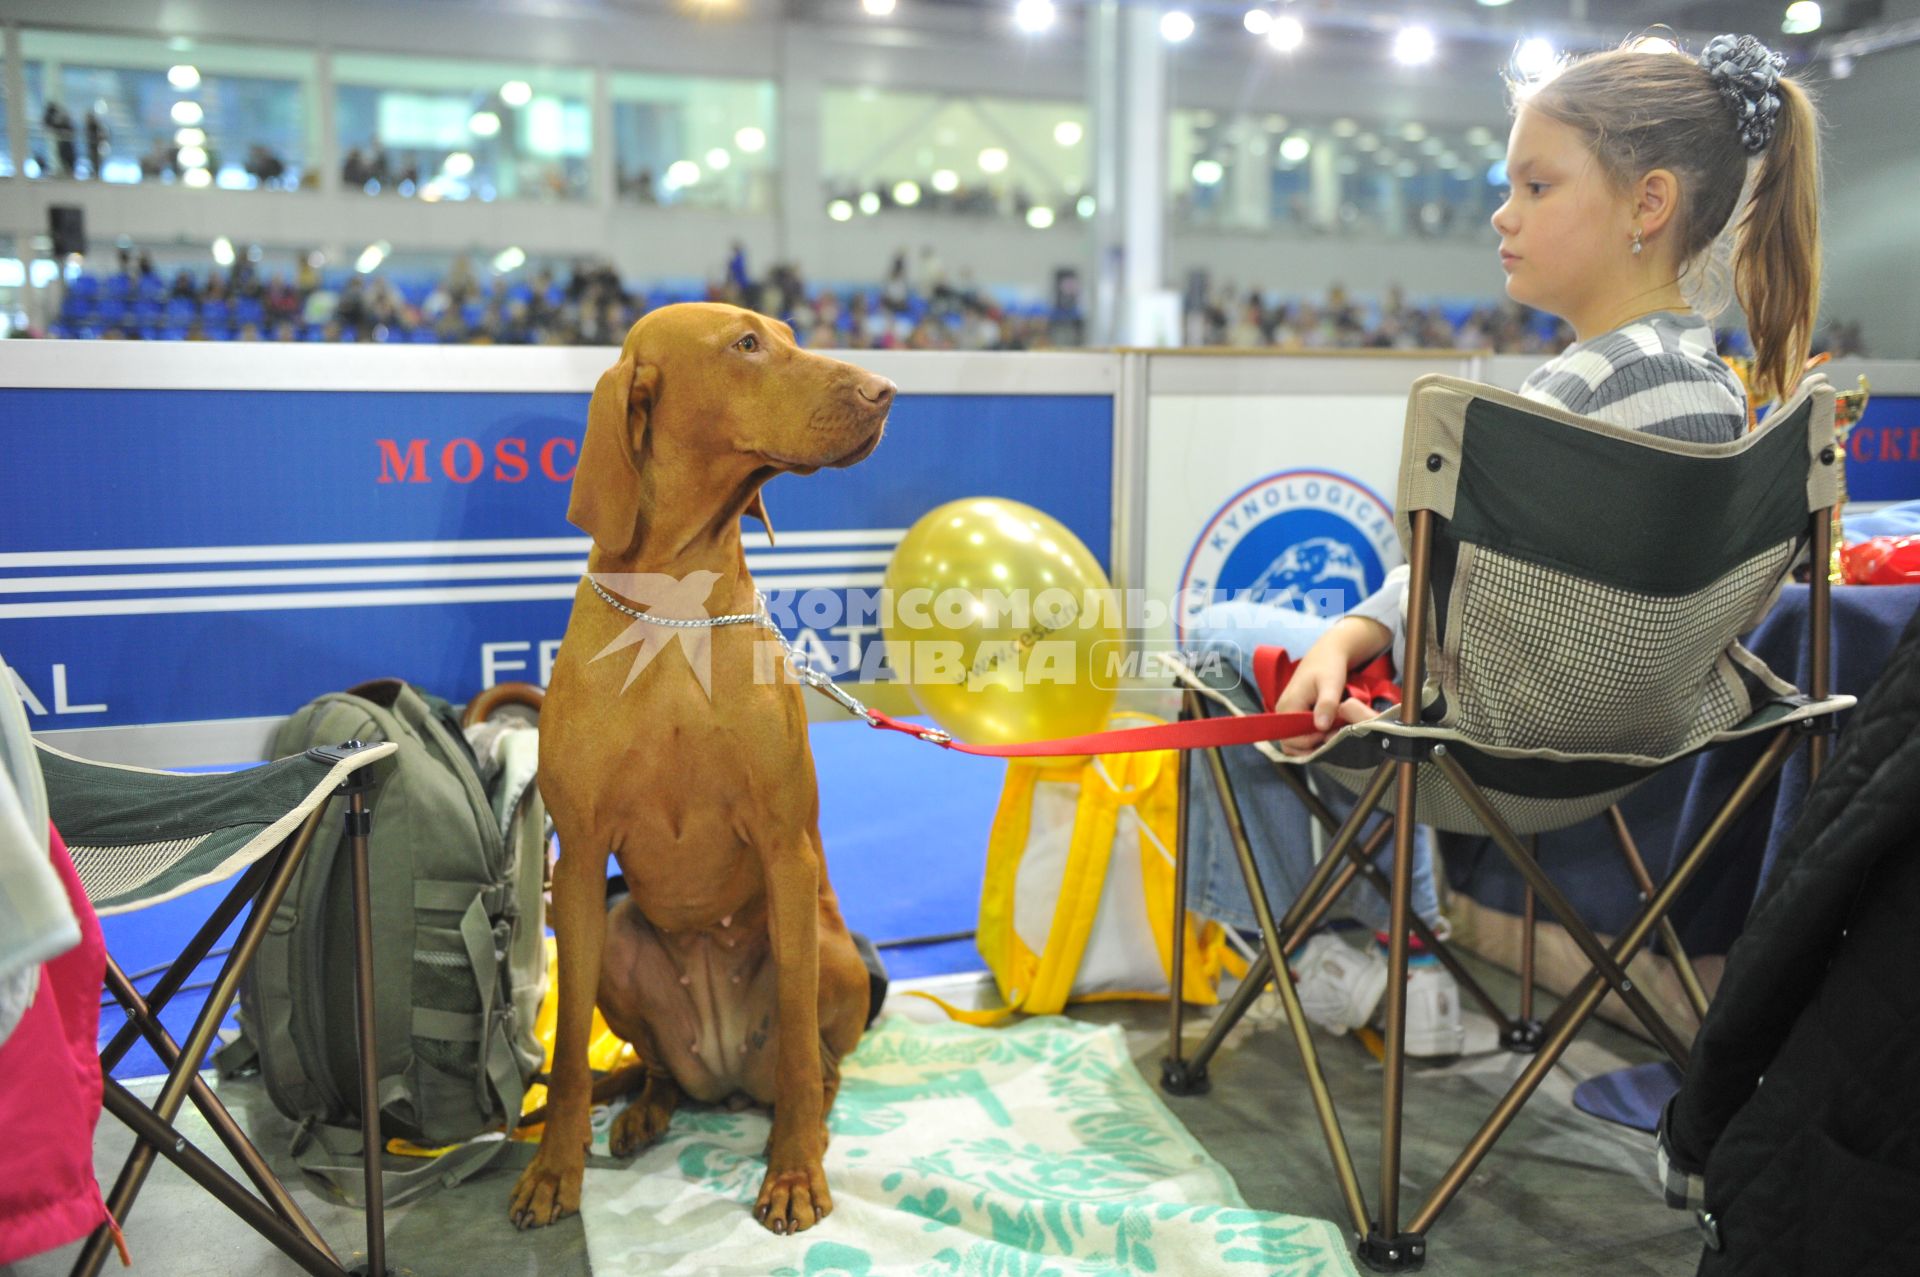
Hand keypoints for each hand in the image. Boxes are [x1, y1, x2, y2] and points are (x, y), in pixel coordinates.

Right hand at [1273, 628, 1387, 756]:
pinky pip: (1297, 735)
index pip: (1292, 739)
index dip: (1313, 742)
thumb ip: (1327, 704)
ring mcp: (1285, 715)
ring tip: (1331, 735)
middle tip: (1334, 736)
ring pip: (1293, 743)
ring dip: (1311, 745)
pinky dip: (1310, 739)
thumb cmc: (1329, 667)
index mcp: (1287, 706)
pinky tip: (1326, 732)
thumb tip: (1320, 727)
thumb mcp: (1331, 683)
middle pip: (1290, 744)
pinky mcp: (1292, 715)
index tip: (1333, 733)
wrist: (1326, 654)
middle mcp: (1281, 713)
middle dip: (1312, 746)